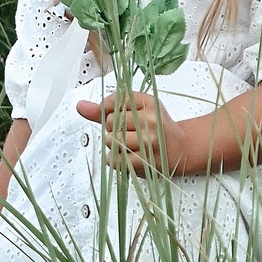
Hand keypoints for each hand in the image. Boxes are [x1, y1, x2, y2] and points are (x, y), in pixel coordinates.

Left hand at [75, 91, 191, 175]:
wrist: (182, 149)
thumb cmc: (155, 129)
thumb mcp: (136, 111)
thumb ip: (105, 109)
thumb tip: (79, 106)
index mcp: (148, 102)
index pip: (114, 100)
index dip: (109, 110)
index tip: (117, 115)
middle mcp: (150, 120)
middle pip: (110, 122)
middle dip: (113, 130)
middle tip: (129, 133)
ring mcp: (150, 141)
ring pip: (112, 141)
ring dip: (115, 146)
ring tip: (130, 145)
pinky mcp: (147, 161)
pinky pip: (115, 160)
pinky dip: (116, 160)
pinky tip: (129, 156)